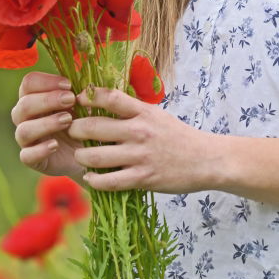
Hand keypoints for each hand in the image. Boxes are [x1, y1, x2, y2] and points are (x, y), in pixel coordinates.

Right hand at [11, 71, 84, 178]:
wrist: (88, 153)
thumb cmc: (82, 121)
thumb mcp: (83, 104)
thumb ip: (80, 93)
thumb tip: (84, 87)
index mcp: (33, 97)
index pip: (28, 83)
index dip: (46, 81)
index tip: (68, 85)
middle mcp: (25, 117)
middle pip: (24, 105)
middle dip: (48, 100)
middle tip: (71, 99)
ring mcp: (26, 139)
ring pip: (24, 130)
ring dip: (46, 123)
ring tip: (67, 120)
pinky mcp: (31, 159)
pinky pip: (26, 156)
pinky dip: (40, 149)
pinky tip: (55, 145)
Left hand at [68, 87, 216, 193]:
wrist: (206, 159)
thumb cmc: (179, 136)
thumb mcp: (157, 115)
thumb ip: (133, 111)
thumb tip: (105, 102)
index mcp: (143, 112)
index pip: (109, 97)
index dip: (88, 96)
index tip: (78, 99)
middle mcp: (139, 131)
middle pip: (93, 126)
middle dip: (75, 129)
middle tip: (72, 131)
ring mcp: (139, 156)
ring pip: (94, 156)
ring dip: (81, 157)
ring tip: (80, 156)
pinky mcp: (142, 178)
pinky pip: (108, 181)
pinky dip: (94, 180)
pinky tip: (90, 177)